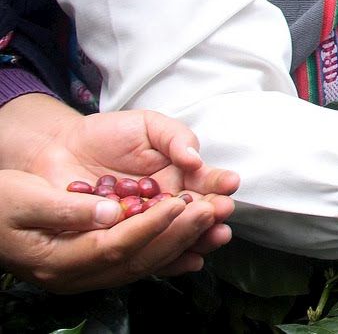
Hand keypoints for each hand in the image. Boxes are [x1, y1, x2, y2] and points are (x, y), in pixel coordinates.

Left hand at [0, 100, 237, 291]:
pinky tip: (189, 261)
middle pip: (197, 214)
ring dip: (197, 237)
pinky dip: (169, 260)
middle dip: (213, 213)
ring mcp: (145, 226)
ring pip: (176, 237)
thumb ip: (175, 138)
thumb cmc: (108, 135)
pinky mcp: (121, 242)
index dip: (219, 184)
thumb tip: (195, 159)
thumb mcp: (148, 126)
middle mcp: (168, 205)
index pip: (205, 183)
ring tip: (212, 234)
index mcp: (180, 177)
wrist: (59, 151)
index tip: (228, 183)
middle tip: (220, 211)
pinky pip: (145, 253)